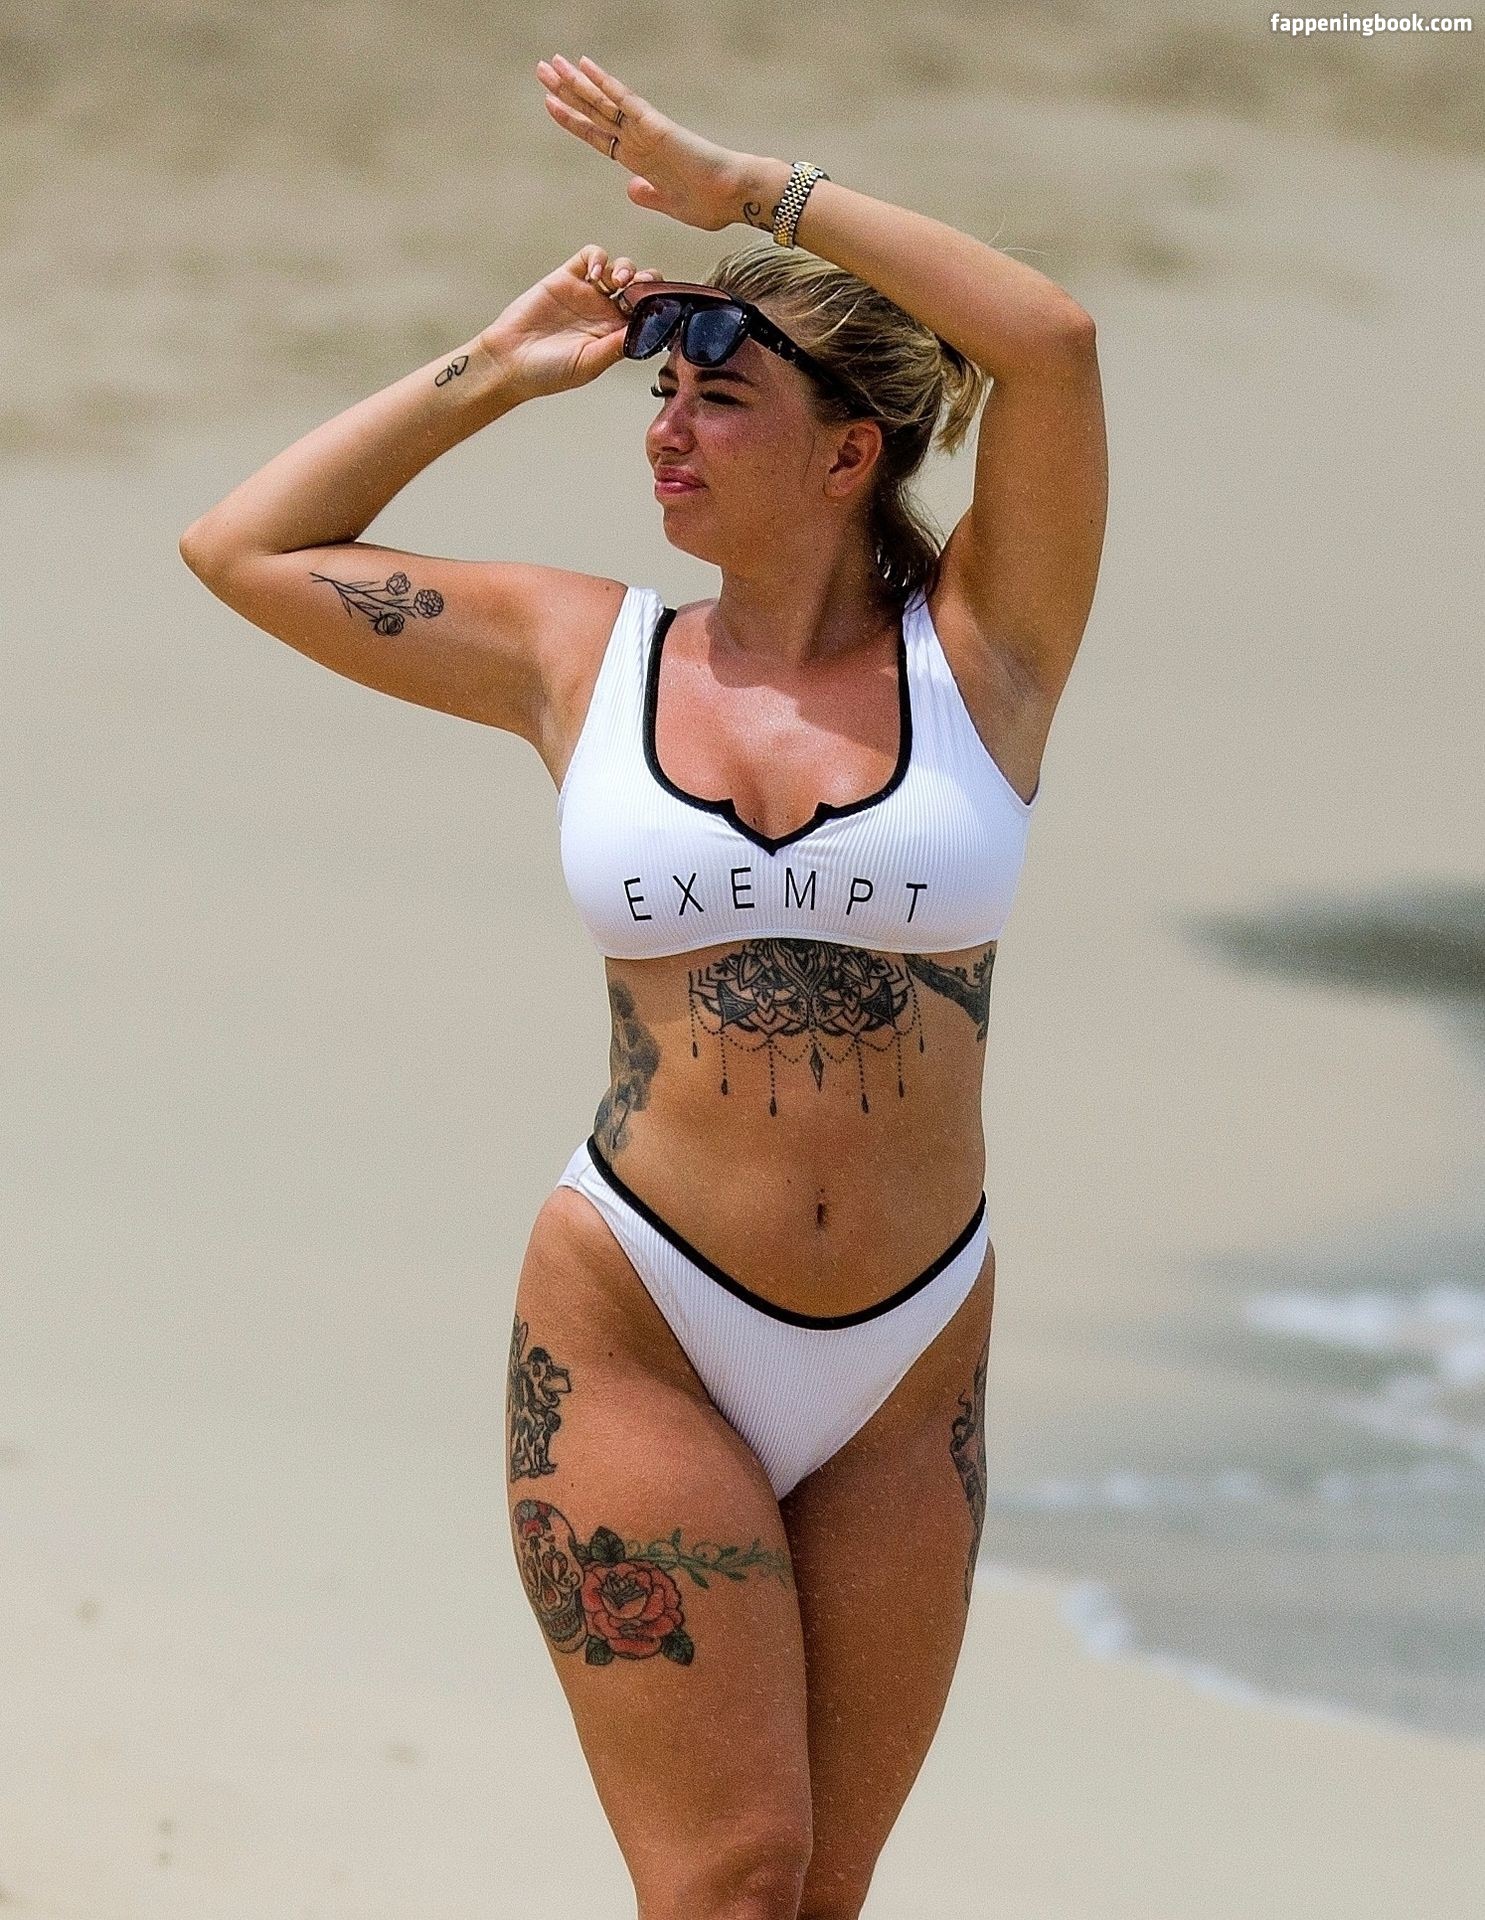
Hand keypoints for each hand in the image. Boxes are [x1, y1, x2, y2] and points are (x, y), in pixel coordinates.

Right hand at [476, 245, 663, 399]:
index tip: (661, 306)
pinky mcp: (567, 277)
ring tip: (618, 282)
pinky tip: (595, 275)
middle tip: (642, 288)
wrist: (510, 360)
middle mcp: (606, 312)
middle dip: (648, 283)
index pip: (648, 314)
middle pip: (640, 287)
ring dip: (627, 270)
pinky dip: (599, 258)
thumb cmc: (550, 372)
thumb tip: (645, 331)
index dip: (658, 306)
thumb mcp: (589, 364)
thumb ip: (616, 347)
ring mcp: (587, 293)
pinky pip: (591, 256)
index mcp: (616, 334)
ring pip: (620, 269)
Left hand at [535, 53, 755, 233]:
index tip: (551, 105)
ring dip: (575, 83)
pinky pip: (624, 101)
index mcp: (639, 160)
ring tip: (550, 64)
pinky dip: (604, 83)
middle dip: (565, 91)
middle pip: (594, 111)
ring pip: (602, 102)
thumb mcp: (671, 205)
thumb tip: (631, 190)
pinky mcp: (655, 126)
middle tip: (541, 69)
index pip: (598, 135)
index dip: (573, 120)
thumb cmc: (710, 204)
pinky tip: (585, 66)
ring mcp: (645, 131)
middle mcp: (638, 140)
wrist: (732, 196)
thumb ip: (650, 197)